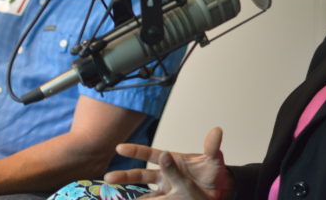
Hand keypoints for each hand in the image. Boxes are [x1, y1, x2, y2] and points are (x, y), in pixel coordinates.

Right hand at [104, 127, 232, 199]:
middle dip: (125, 176)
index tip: (120, 148)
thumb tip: (217, 131)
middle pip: (140, 175)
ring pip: (142, 193)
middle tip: (108, 178)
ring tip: (111, 197)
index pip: (150, 155)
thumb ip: (211, 147)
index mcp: (171, 161)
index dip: (136, 151)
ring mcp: (164, 190)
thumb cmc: (211, 173)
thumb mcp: (212, 161)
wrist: (216, 191)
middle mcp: (163, 176)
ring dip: (128, 194)